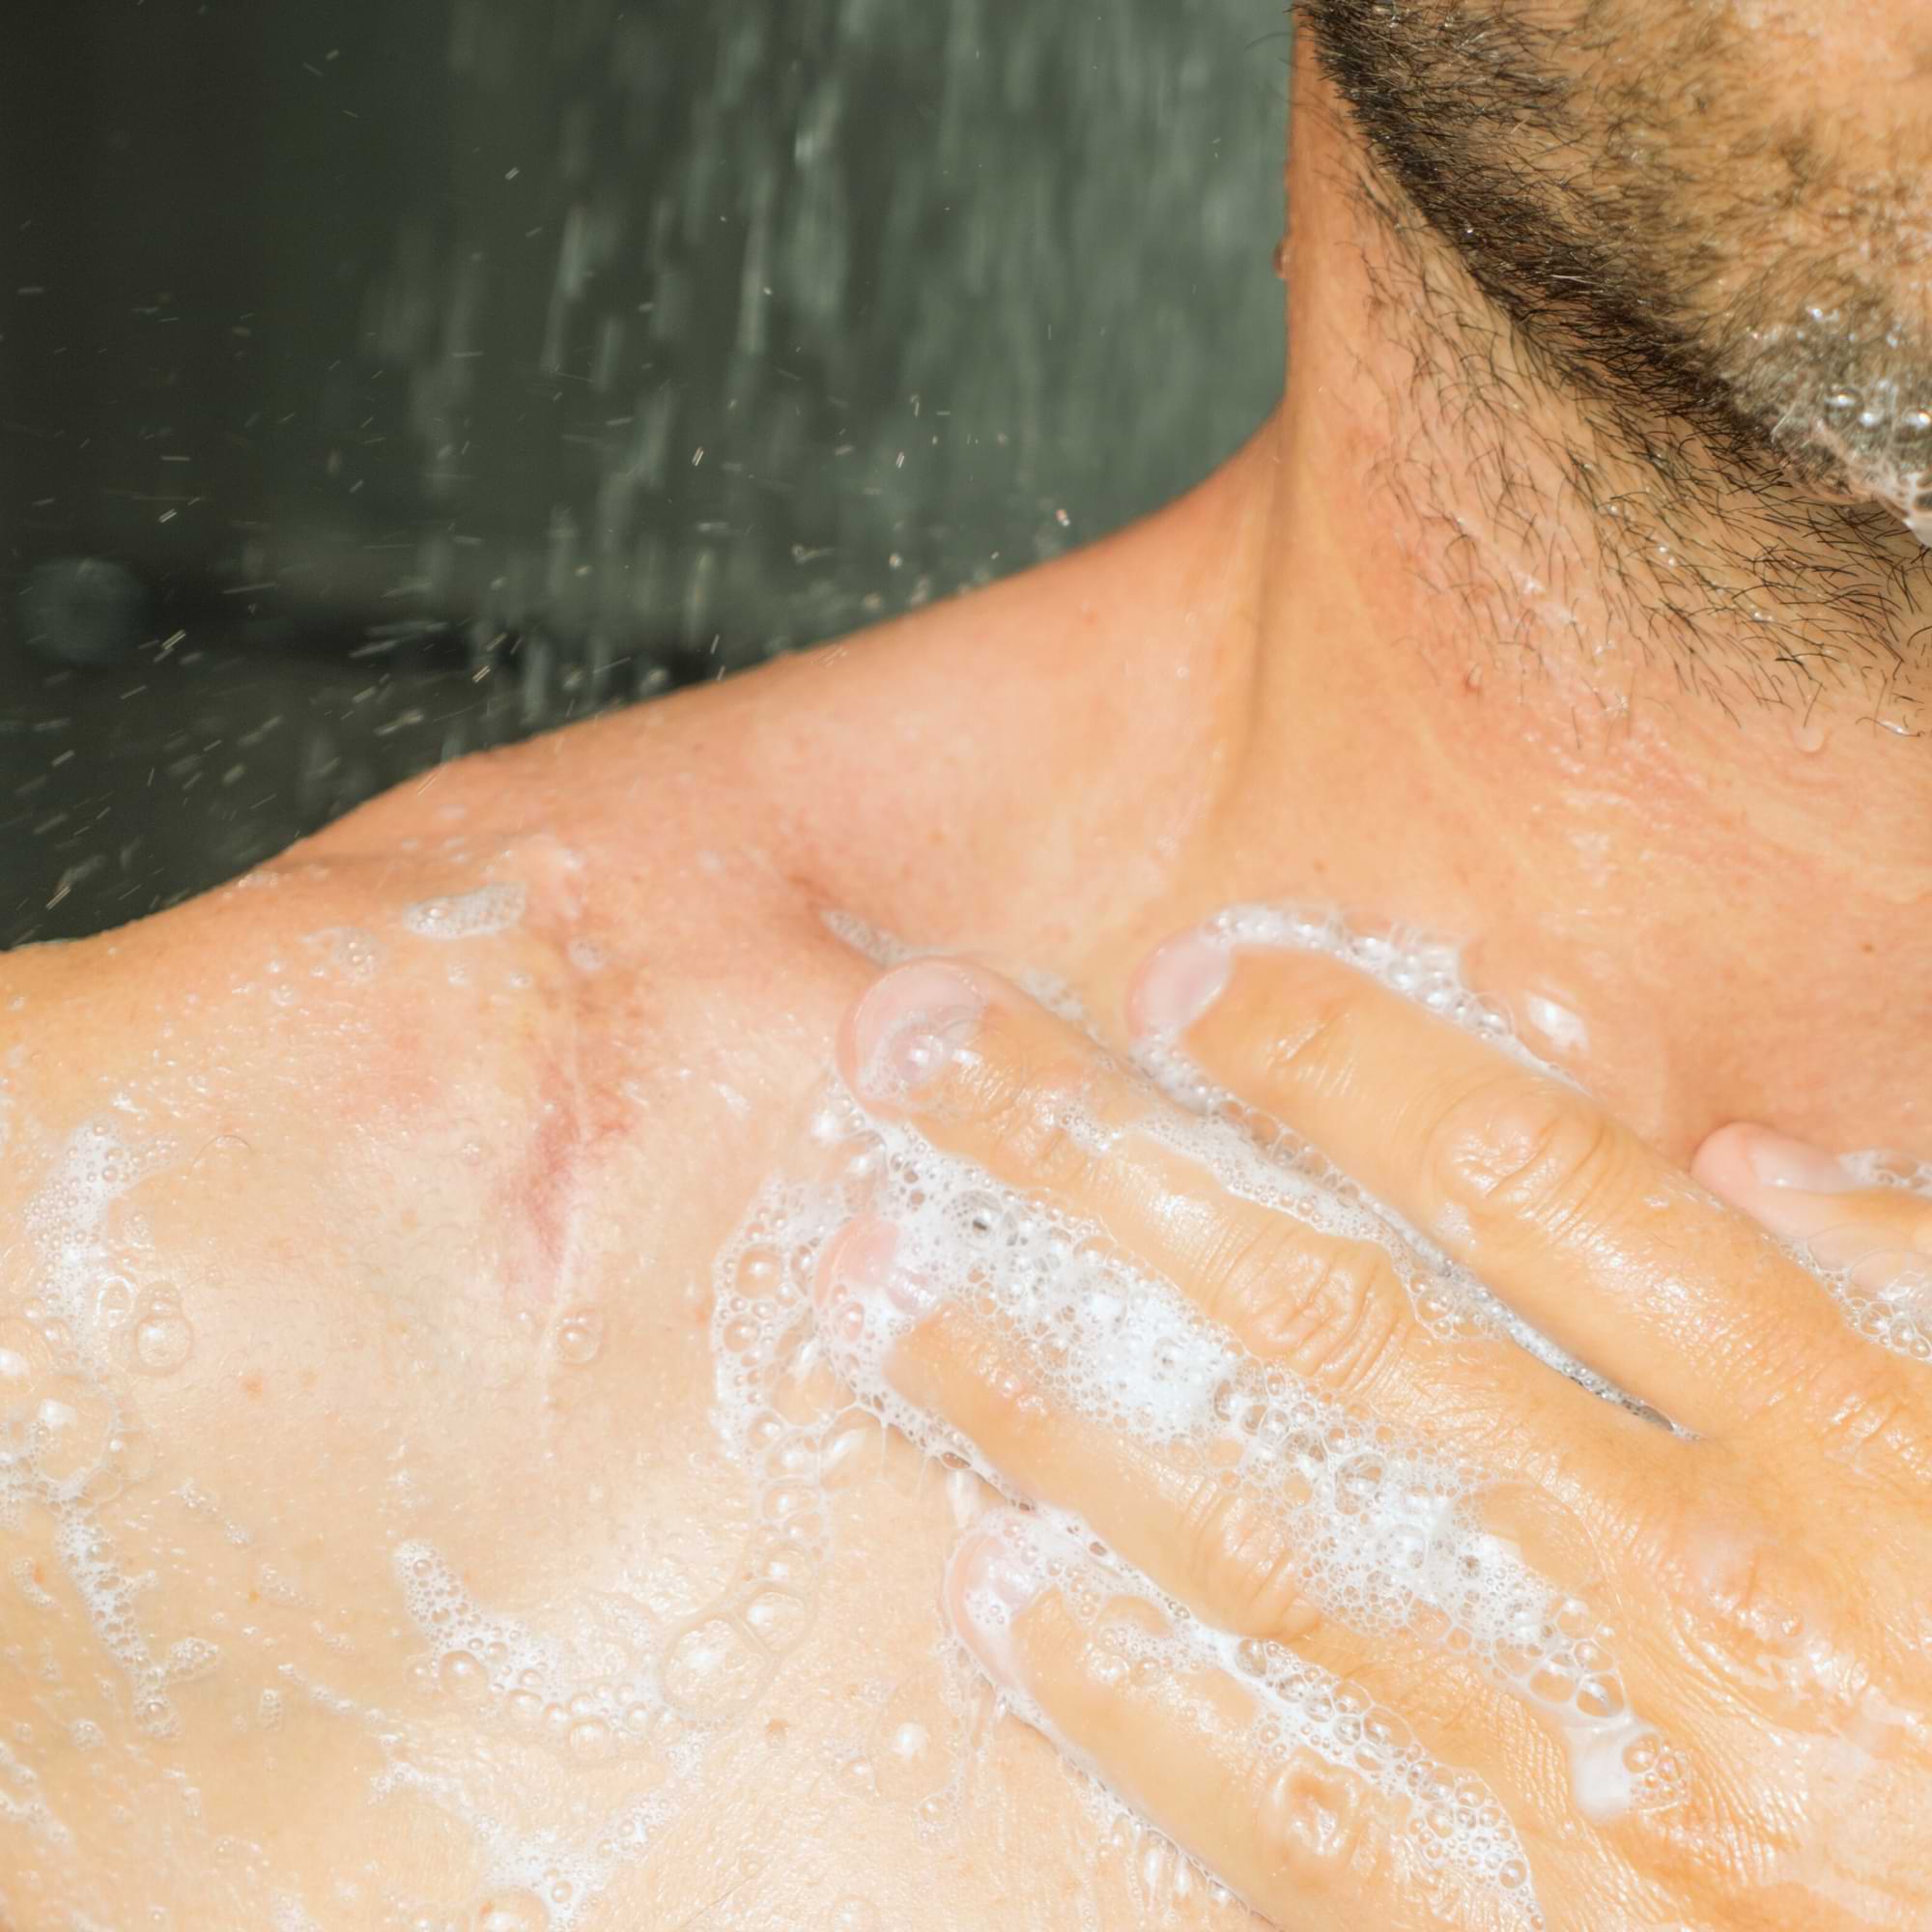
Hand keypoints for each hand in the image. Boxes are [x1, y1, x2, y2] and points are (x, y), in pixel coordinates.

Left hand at [815, 939, 1931, 1930]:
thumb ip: (1919, 1298)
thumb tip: (1747, 1177)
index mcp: (1848, 1439)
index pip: (1537, 1184)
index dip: (1343, 1062)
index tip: (1179, 977)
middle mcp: (1691, 1585)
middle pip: (1338, 1318)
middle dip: (1102, 1167)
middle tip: (920, 1056)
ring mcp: (1600, 1779)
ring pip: (1272, 1541)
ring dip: (1051, 1405)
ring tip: (880, 1287)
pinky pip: (1311, 1811)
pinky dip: (1146, 1701)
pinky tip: (1005, 1596)